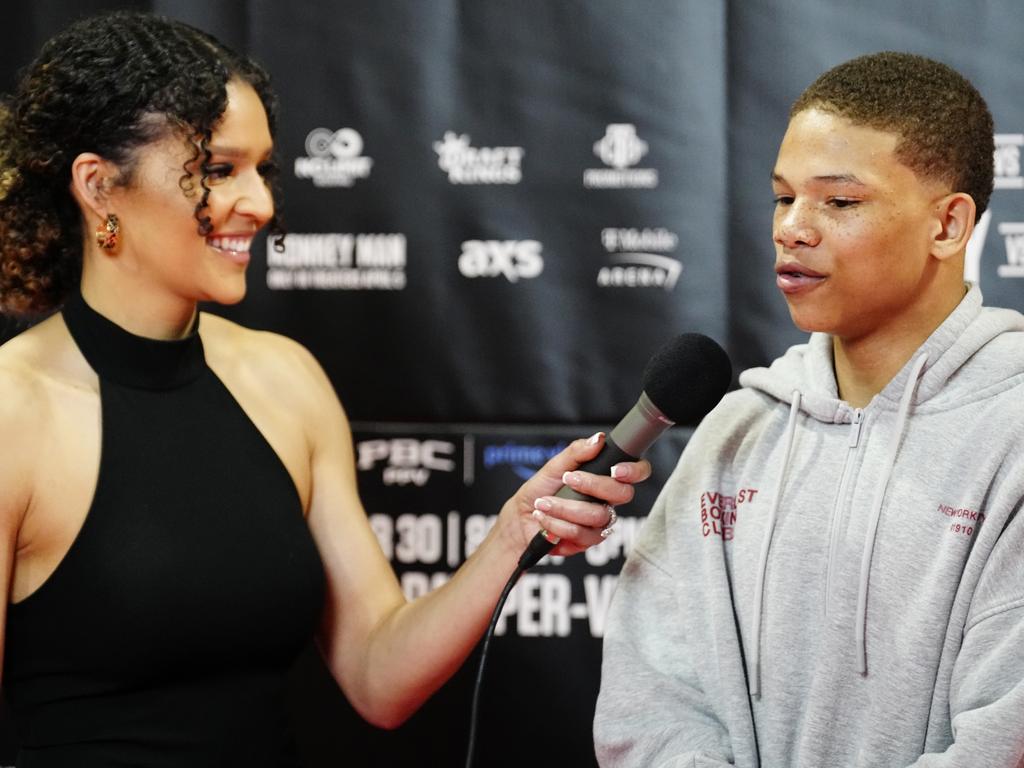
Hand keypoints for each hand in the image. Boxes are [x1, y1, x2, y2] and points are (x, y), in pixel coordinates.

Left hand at [497, 432, 651, 556]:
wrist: (521, 517)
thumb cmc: (540, 490)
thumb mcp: (554, 466)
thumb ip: (576, 452)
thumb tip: (598, 439)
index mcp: (605, 478)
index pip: (637, 473)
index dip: (634, 471)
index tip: (615, 469)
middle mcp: (607, 500)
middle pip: (622, 494)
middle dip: (593, 485)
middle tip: (569, 479)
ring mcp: (600, 522)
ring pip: (598, 516)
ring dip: (565, 508)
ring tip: (543, 503)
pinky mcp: (588, 541)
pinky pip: (581, 534)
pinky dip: (557, 524)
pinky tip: (544, 518)